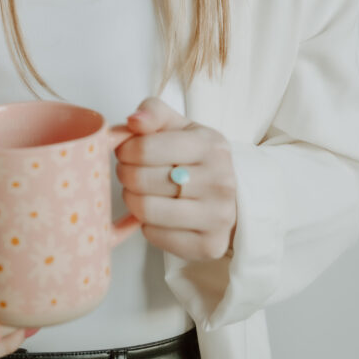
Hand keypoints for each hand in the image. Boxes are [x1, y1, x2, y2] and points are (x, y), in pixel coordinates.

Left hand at [115, 97, 237, 261]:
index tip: (124, 152)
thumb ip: (154, 112)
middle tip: (128, 172)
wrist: (234, 196)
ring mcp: (218, 216)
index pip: (145, 148)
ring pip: (146, 210)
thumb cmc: (197, 158)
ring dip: (132, 200)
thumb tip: (134, 120)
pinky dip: (146, 224)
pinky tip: (156, 214)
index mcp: (211, 145)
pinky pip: (155, 235)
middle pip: (142, 180)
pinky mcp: (210, 245)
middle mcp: (220, 181)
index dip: (124, 150)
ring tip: (137, 192)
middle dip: (125, 175)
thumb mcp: (180, 127)